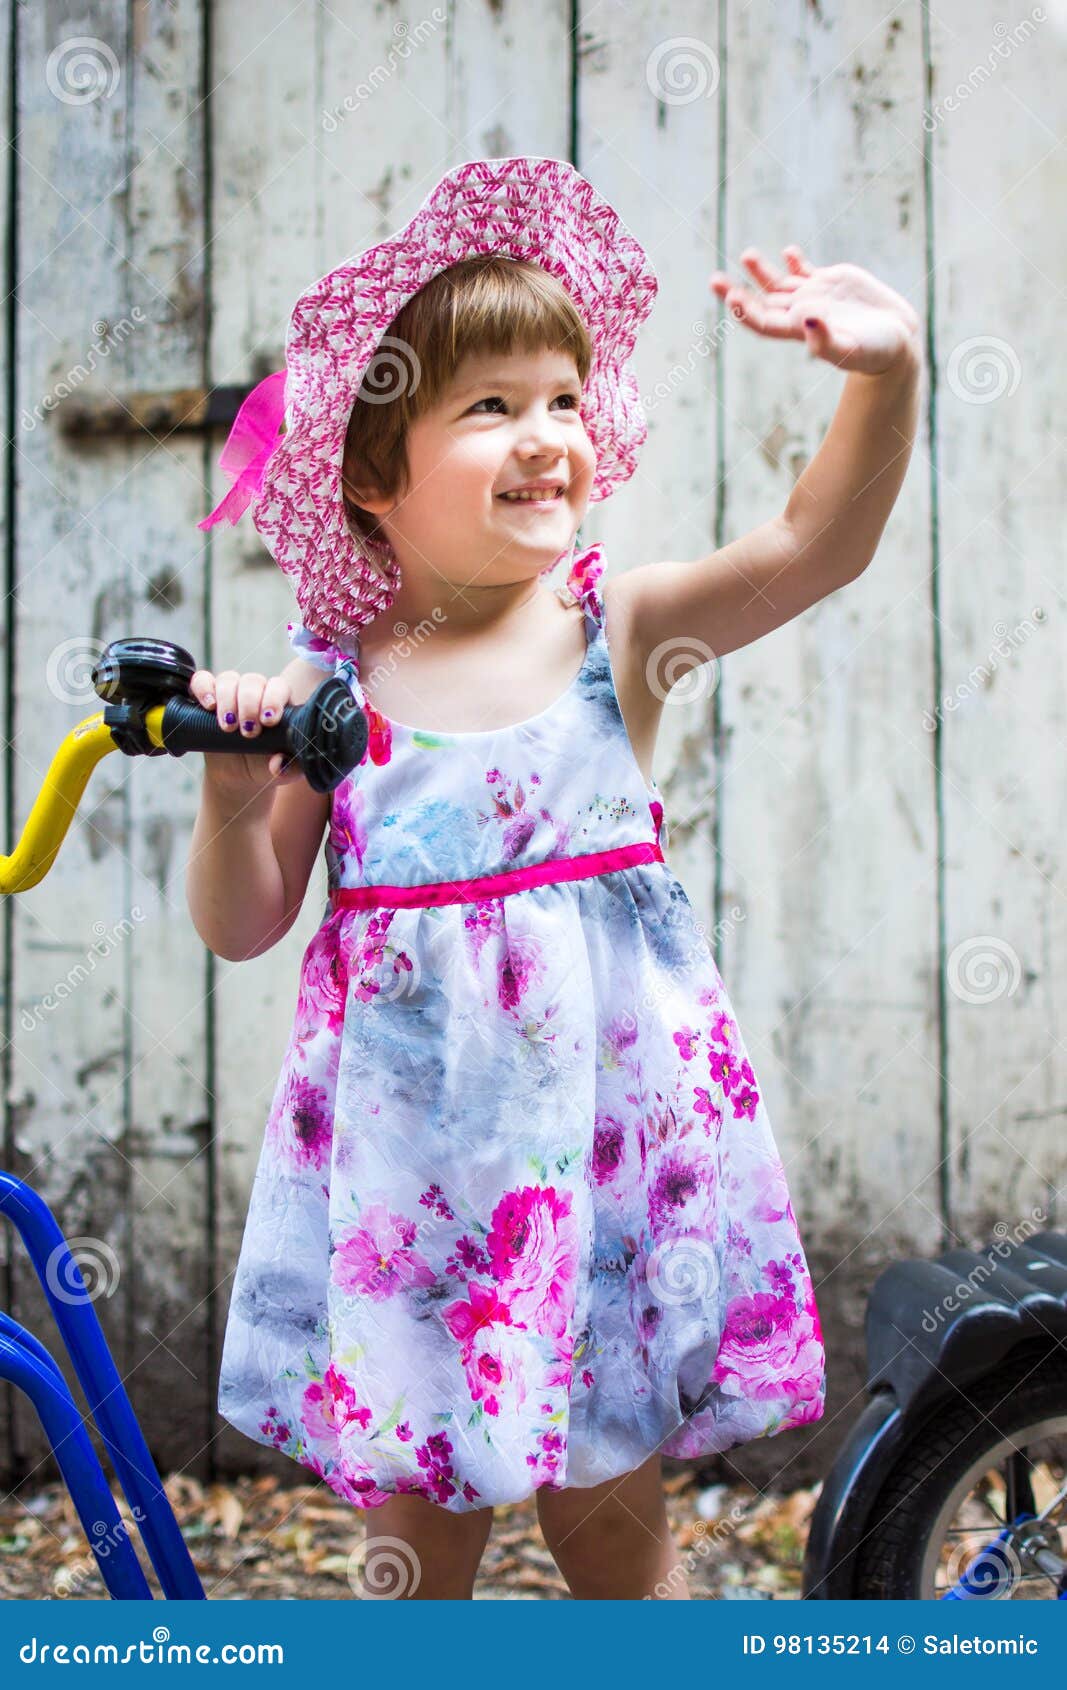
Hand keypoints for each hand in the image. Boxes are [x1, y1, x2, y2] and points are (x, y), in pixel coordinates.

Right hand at [188, 667, 307, 802]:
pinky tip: (208, 705)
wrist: (239, 775)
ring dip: (227, 700)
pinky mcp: (208, 698)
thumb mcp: (283, 771)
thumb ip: (289, 768)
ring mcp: (231, 693)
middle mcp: (255, 692)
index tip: (268, 721)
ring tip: (228, 727)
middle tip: (248, 732)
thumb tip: (279, 763)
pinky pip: (201, 680)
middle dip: (249, 705)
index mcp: (278, 703)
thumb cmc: (266, 765)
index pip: (278, 687)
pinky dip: (203, 688)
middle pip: (252, 681)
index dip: (273, 699)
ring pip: (228, 679)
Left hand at [709, 246, 920, 375]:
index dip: (746, 311)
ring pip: (780, 283)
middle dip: (737, 291)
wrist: (899, 342)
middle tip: (713, 279)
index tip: (731, 297)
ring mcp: (815, 296)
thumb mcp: (852, 350)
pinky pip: (806, 271)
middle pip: (762, 302)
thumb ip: (826, 341)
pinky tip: (789, 252)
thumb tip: (805, 321)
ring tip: (746, 255)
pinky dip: (796, 261)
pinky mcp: (832, 283)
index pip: (764, 322)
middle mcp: (801, 313)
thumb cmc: (875, 353)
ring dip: (761, 271)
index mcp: (800, 331)